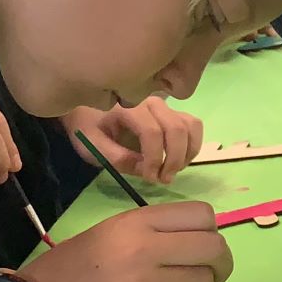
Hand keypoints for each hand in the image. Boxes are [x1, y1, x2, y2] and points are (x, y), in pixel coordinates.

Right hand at [22, 201, 232, 281]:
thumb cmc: (65, 273)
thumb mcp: (106, 235)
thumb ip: (150, 233)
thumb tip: (197, 240)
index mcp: (134, 223)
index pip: (202, 215)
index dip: (209, 230)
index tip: (201, 243)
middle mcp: (146, 249)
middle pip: (214, 248)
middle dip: (219, 262)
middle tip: (210, 272)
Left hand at [64, 100, 204, 185]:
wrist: (88, 111)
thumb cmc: (88, 128)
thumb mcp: (92, 146)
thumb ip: (116, 157)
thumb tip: (145, 170)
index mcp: (128, 107)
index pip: (152, 132)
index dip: (154, 158)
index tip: (148, 177)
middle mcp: (151, 102)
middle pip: (176, 129)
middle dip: (174, 159)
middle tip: (163, 179)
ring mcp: (165, 106)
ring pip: (190, 126)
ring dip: (187, 152)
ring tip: (172, 170)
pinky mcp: (173, 112)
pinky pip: (193, 126)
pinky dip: (192, 145)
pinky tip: (179, 160)